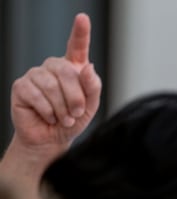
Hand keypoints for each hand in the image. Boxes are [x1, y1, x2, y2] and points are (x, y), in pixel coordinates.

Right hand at [10, 12, 100, 150]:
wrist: (52, 139)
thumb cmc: (72, 120)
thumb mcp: (90, 107)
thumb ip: (92, 87)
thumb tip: (87, 66)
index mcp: (73, 69)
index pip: (76, 46)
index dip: (80, 32)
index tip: (83, 18)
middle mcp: (54, 67)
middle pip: (67, 72)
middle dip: (75, 97)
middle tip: (76, 114)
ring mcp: (36, 75)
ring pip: (52, 85)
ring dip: (62, 107)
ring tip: (64, 119)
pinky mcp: (21, 86)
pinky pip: (37, 95)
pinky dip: (47, 110)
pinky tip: (48, 116)